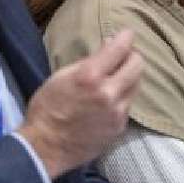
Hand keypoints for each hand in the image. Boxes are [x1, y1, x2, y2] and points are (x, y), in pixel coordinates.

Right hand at [17, 30, 142, 176]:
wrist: (45, 148)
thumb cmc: (46, 109)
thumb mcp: (61, 76)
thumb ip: (88, 60)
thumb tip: (109, 45)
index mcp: (90, 76)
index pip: (120, 48)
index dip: (126, 37)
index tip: (127, 34)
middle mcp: (109, 93)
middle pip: (138, 64)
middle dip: (132, 56)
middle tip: (122, 57)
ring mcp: (117, 112)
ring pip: (136, 85)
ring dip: (128, 77)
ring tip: (116, 77)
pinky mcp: (120, 127)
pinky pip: (128, 104)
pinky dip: (122, 97)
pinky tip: (109, 99)